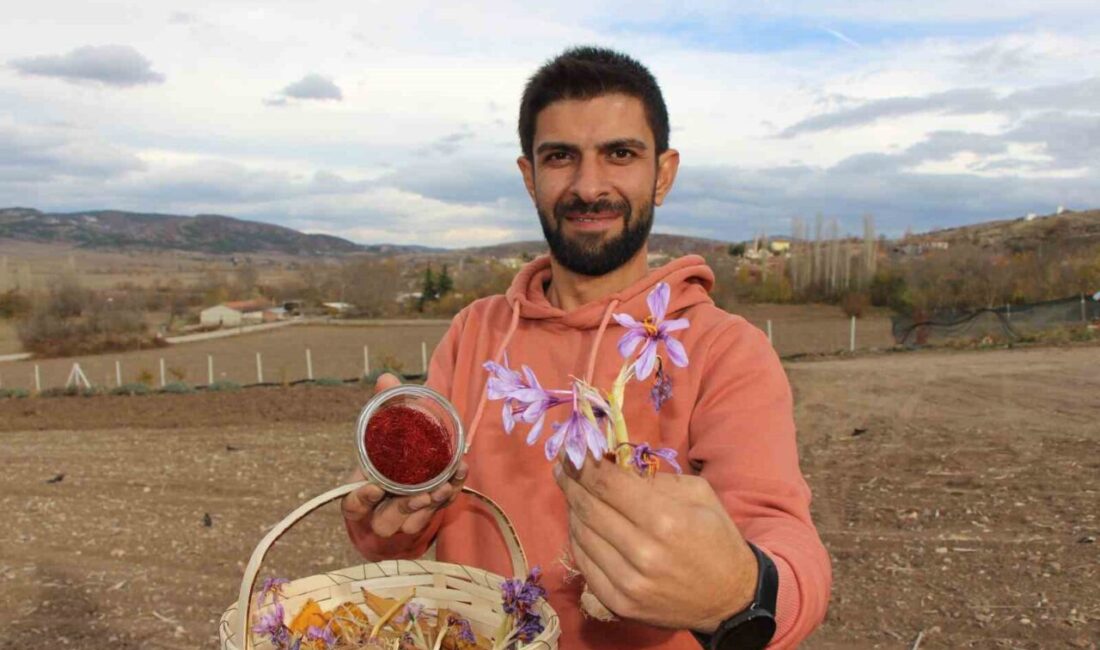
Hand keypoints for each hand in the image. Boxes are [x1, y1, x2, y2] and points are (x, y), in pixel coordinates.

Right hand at [341, 460, 466, 536]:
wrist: (397, 471)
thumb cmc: (379, 464)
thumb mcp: (371, 456)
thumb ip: (374, 448)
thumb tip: (389, 419)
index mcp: (359, 501)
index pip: (354, 506)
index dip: (363, 499)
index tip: (375, 489)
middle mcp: (380, 516)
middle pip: (386, 523)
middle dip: (407, 508)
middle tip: (422, 497)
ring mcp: (405, 519)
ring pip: (416, 522)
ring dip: (433, 505)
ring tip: (444, 488)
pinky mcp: (428, 512)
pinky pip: (441, 506)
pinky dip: (453, 489)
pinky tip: (460, 471)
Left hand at [554, 459, 757, 631]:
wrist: (730, 598)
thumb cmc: (716, 538)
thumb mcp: (698, 494)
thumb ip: (655, 479)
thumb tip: (613, 465)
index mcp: (665, 520)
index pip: (607, 484)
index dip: (584, 464)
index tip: (571, 451)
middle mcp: (642, 552)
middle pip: (589, 508)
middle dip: (571, 482)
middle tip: (561, 466)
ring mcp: (627, 582)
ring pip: (581, 535)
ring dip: (572, 509)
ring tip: (572, 492)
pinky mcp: (618, 603)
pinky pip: (584, 564)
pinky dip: (578, 540)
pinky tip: (580, 524)